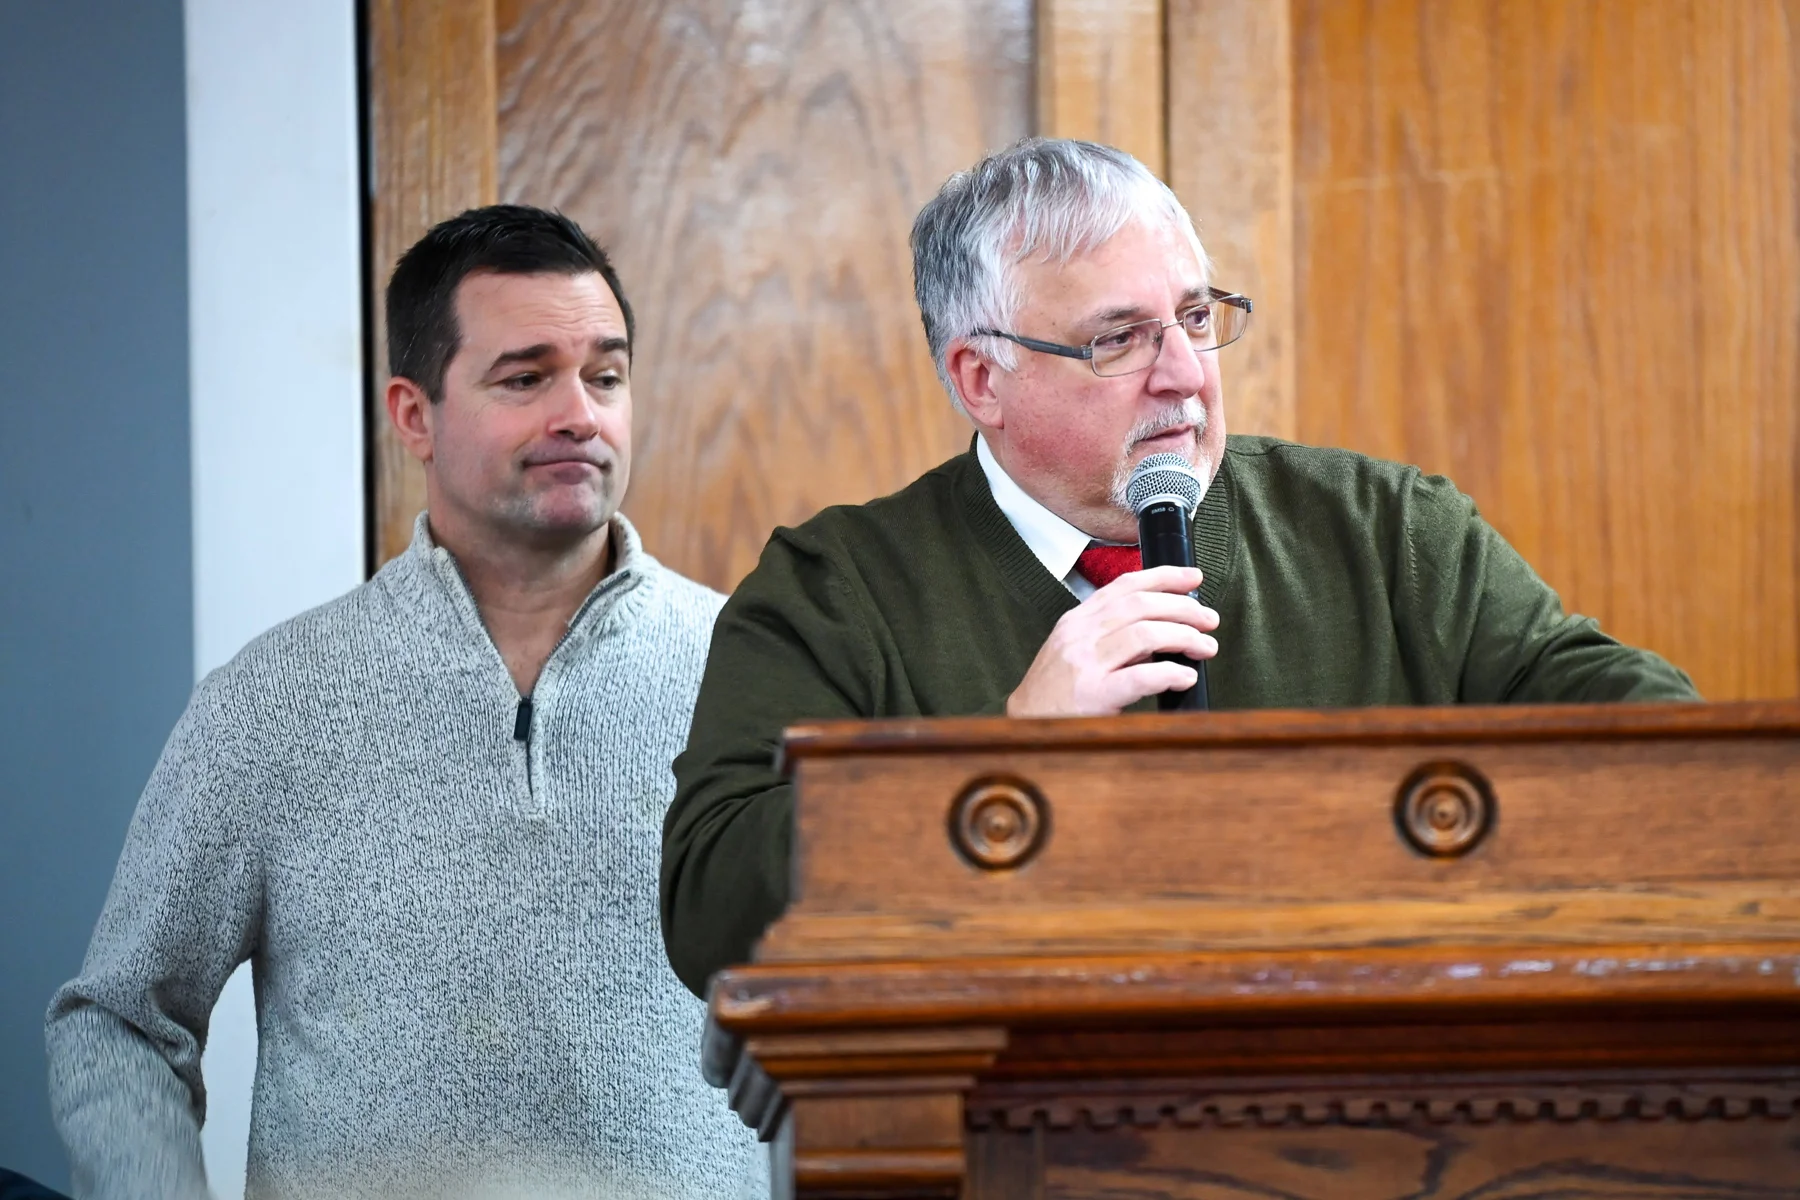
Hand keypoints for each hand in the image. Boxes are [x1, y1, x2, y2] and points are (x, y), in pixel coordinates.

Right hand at [1005, 566, 1218, 716]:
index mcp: (1078, 620)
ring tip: (1205, 648)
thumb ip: (1112, 635)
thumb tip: (1162, 627)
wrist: (1024, 723)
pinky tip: (1185, 677)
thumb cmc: (1055, 690)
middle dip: (1184, 608)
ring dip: (1185, 637)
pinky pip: (1141, 676)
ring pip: (1146, 634)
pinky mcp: (1094, 695)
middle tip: (1209, 620)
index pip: (1125, 586)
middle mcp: (1081, 635)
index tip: (1193, 577)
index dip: (1164, 577)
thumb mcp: (1076, 649)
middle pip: (1141, 606)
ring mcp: (1086, 664)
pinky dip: (1170, 673)